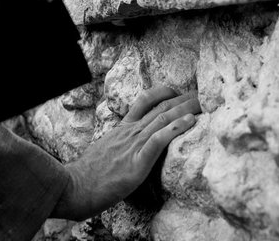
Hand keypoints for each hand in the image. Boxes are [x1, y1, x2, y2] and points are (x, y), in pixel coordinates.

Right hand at [52, 86, 200, 219]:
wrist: (74, 187)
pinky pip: (158, 140)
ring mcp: (133, 145)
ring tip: (203, 103)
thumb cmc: (89, 175)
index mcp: (122, 128)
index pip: (145, 101)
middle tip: (202, 93)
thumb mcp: (105, 150)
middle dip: (184, 98)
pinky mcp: (136, 162)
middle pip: (161, 107)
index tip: (178, 91)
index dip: (164, 92)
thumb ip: (120, 144)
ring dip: (186, 108)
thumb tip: (129, 147)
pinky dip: (175, 129)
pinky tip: (190, 122)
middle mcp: (130, 131)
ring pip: (163, 119)